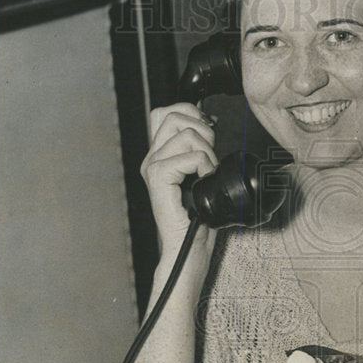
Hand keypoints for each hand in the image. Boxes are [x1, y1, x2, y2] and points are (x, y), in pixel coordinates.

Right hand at [141, 103, 218, 255]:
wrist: (189, 250)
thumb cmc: (199, 220)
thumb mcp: (203, 176)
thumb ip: (200, 150)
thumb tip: (211, 125)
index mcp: (160, 155)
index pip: (167, 112)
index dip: (191, 113)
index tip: (209, 132)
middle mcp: (152, 158)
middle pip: (174, 115)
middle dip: (202, 129)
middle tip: (210, 156)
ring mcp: (152, 168)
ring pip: (186, 135)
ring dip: (207, 153)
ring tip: (207, 174)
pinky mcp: (158, 179)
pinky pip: (189, 157)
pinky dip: (205, 166)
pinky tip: (205, 181)